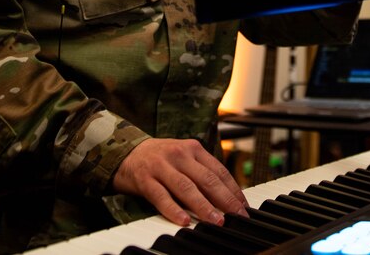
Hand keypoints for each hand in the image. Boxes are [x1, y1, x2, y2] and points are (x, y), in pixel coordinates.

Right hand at [112, 137, 248, 226]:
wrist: (126, 152)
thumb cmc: (160, 158)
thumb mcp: (184, 156)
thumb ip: (202, 171)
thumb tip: (226, 196)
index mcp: (193, 148)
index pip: (219, 171)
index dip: (233, 189)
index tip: (243, 205)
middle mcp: (180, 154)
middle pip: (207, 179)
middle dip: (225, 199)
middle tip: (237, 215)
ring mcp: (162, 166)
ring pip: (187, 188)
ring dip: (204, 206)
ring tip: (216, 220)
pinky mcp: (145, 179)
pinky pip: (161, 197)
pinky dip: (174, 210)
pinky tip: (183, 220)